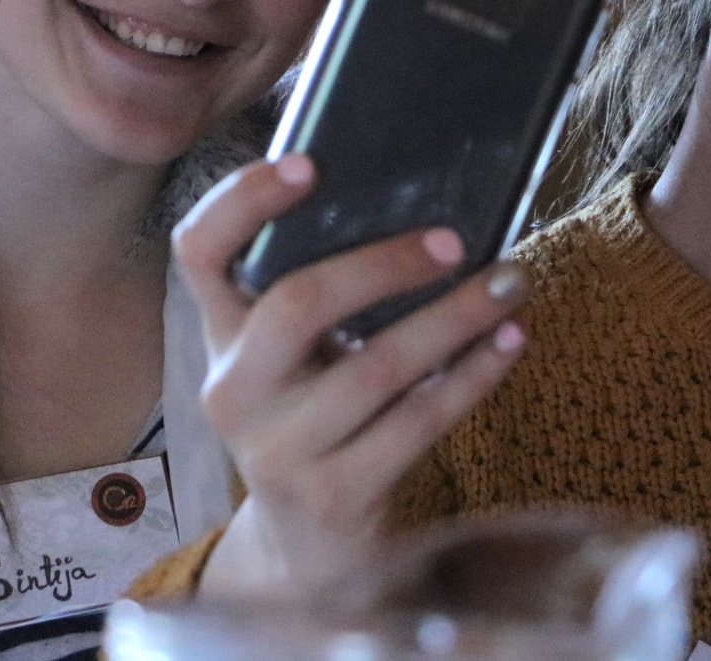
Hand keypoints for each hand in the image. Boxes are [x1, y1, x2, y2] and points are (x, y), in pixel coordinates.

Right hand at [172, 153, 528, 601]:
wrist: (309, 548)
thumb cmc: (315, 419)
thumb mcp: (291, 359)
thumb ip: (319, 295)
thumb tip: (421, 205)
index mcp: (219, 336)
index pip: (198, 252)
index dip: (242, 201)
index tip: (309, 163)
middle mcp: (233, 391)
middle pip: (294, 305)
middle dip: (381, 264)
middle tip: (453, 241)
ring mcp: (278, 450)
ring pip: (375, 367)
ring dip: (455, 316)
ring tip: (512, 280)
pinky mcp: (335, 495)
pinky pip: (417, 422)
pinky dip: (473, 374)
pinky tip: (510, 341)